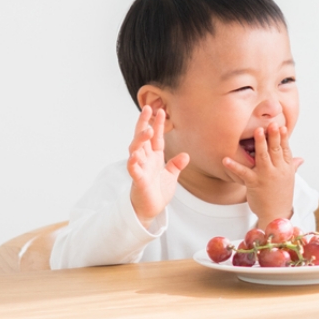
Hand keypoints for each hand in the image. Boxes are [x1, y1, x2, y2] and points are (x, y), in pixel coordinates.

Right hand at [127, 105, 189, 224]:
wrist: (150, 210)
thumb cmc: (157, 192)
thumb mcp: (171, 176)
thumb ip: (176, 165)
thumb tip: (186, 155)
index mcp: (154, 157)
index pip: (156, 137)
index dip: (158, 124)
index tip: (161, 110)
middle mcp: (145, 160)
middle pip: (142, 138)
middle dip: (144, 123)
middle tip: (148, 108)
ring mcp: (140, 169)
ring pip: (136, 150)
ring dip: (140, 140)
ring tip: (147, 130)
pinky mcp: (138, 180)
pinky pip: (133, 170)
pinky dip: (133, 163)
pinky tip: (134, 155)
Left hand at [226, 116, 302, 225]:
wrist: (276, 214)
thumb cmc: (281, 196)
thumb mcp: (289, 180)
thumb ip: (293, 166)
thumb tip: (300, 158)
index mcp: (286, 168)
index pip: (285, 150)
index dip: (283, 138)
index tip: (281, 126)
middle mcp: (278, 171)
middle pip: (276, 150)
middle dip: (274, 136)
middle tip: (271, 123)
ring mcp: (266, 177)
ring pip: (263, 157)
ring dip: (260, 143)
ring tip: (257, 131)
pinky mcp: (254, 184)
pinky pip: (243, 173)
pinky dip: (234, 166)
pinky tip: (226, 159)